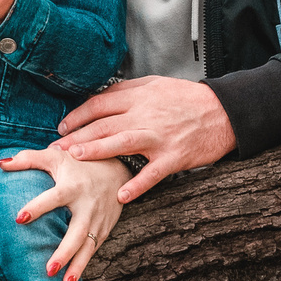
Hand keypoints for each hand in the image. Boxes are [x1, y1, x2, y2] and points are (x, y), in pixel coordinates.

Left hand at [0, 146, 127, 280]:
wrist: (119, 166)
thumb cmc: (79, 161)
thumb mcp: (56, 155)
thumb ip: (28, 159)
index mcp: (72, 186)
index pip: (53, 198)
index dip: (37, 207)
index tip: (19, 218)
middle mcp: (87, 205)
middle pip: (77, 232)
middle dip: (64, 252)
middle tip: (49, 269)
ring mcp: (98, 220)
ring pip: (89, 247)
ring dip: (78, 266)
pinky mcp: (105, 229)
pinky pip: (94, 250)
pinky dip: (84, 265)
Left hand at [53, 75, 234, 202]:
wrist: (224, 112)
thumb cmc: (188, 99)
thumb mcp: (156, 84)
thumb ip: (128, 90)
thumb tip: (101, 95)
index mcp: (140, 97)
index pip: (100, 104)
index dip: (78, 115)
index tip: (62, 128)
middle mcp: (146, 115)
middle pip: (104, 124)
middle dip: (77, 136)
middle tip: (56, 149)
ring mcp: (159, 137)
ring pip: (122, 142)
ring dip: (97, 151)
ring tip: (76, 159)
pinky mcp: (174, 157)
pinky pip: (153, 173)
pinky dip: (138, 185)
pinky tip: (121, 196)